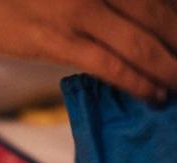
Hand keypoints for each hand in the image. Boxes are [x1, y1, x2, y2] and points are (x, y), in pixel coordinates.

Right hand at [0, 0, 176, 100]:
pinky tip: (155, 94)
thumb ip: (85, 0)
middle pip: (158, 13)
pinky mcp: (56, 39)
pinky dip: (137, 81)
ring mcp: (78, 8)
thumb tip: (112, 18)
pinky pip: (109, 64)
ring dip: (169, 66)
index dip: (174, 21)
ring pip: (142, 41)